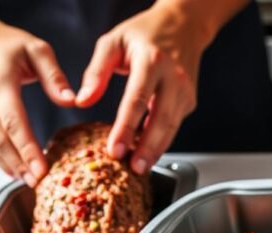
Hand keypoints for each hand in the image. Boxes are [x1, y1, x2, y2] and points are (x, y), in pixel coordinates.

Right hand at [0, 14, 74, 185]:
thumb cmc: (5, 44)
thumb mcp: (36, 48)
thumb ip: (54, 75)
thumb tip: (72, 100)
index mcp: (0, 81)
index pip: (14, 121)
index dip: (28, 148)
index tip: (43, 168)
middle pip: (0, 139)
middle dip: (20, 165)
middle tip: (38, 183)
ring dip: (9, 166)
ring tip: (29, 182)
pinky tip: (15, 169)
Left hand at [76, 3, 211, 173]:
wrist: (184, 25)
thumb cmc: (145, 33)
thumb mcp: (113, 42)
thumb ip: (96, 72)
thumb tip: (82, 101)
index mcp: (152, 61)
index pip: (137, 100)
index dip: (126, 128)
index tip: (115, 149)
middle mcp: (174, 78)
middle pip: (161, 120)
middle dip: (147, 148)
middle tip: (132, 168)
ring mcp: (186, 91)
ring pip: (172, 128)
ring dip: (157, 150)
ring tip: (140, 167)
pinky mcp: (190, 101)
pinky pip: (174, 125)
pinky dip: (161, 141)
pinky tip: (147, 151)